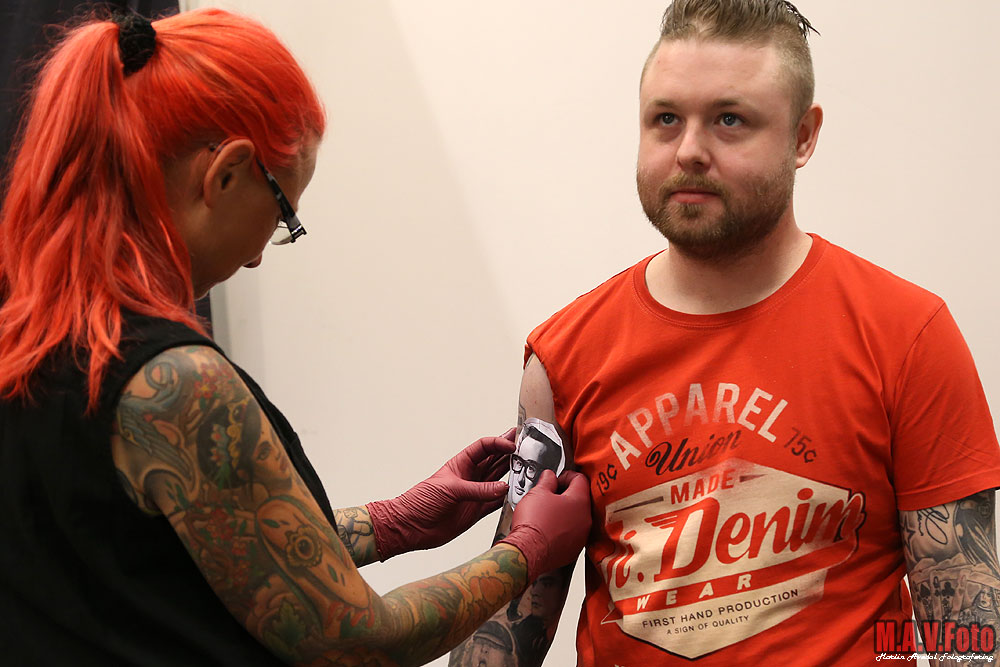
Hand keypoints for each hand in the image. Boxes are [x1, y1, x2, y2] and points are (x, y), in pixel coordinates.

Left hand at [366, 429, 515, 559]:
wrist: (410, 527)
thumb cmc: (420, 501)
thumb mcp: (450, 490)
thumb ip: (478, 490)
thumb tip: (502, 488)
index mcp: (460, 464)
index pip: (484, 447)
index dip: (498, 443)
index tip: (512, 444)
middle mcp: (469, 477)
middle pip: (494, 460)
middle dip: (510, 453)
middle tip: (527, 445)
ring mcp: (474, 494)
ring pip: (498, 480)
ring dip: (511, 473)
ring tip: (528, 466)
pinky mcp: (475, 512)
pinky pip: (496, 502)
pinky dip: (506, 499)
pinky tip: (517, 493)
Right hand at [499, 469, 590, 584]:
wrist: (526, 552)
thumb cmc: (533, 524)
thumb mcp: (537, 493)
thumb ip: (547, 480)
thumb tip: (549, 476)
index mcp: (579, 501)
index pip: (580, 479)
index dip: (566, 475)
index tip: (555, 479)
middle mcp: (585, 519)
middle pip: (580, 499)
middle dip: (564, 495)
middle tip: (548, 495)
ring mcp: (581, 536)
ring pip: (576, 518)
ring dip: (564, 513)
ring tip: (546, 513)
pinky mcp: (573, 550)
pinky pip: (571, 534)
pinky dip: (562, 530)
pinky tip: (548, 528)